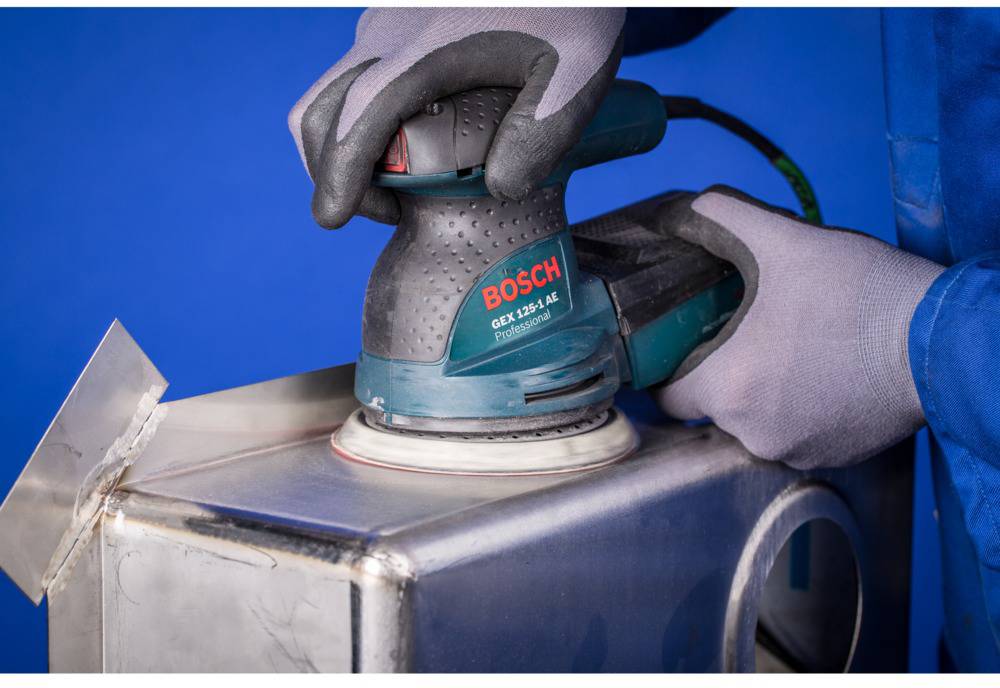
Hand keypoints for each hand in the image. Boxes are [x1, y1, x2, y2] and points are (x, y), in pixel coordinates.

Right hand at [288, 8, 625, 227]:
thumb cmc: (572, 8)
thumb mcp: (577, 68)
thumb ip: (543, 130)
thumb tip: (501, 185)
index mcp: (430, 48)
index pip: (361, 110)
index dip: (340, 168)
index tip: (334, 215)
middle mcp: (391, 33)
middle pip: (321, 110)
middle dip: (332, 172)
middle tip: (391, 212)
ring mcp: (384, 26)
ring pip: (330, 97)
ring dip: (343, 151)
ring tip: (402, 188)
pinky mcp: (389, 27)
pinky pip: (353, 83)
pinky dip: (357, 125)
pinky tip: (410, 145)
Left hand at [653, 187, 944, 468]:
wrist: (942, 342)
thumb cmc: (862, 295)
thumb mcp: (787, 241)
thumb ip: (724, 219)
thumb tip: (689, 209)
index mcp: (728, 389)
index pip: (668, 394)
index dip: (671, 366)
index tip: (685, 344)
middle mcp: (753, 432)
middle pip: (713, 405)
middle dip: (723, 372)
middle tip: (748, 334)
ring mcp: (796, 451)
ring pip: (755, 421)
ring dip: (764, 391)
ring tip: (793, 349)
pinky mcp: (833, 457)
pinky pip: (795, 435)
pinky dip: (800, 410)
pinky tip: (822, 374)